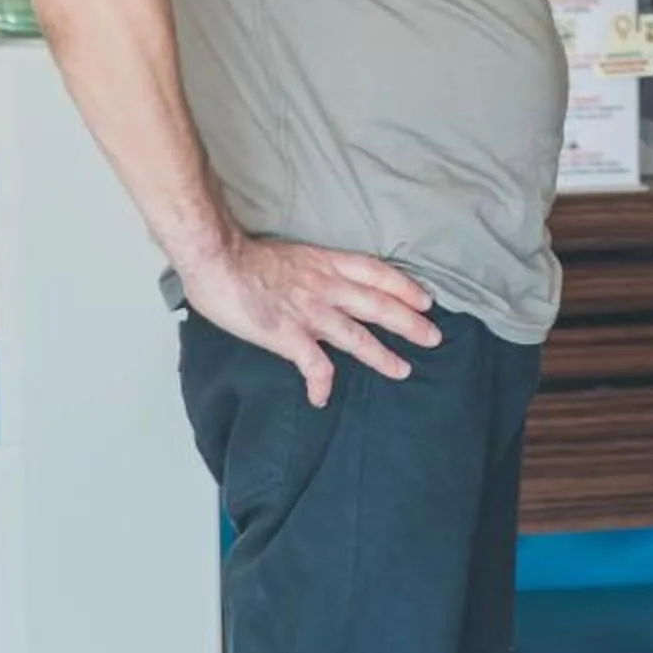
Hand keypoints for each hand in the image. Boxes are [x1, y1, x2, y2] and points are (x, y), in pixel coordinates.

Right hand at [179, 235, 442, 407]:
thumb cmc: (247, 256)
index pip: (378, 273)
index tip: (426, 299)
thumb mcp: (295, 254)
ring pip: (357, 337)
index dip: (405, 286)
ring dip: (382, 355)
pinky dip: (320, 382)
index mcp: (328, 264)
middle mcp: (327, 288)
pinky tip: (322, 397)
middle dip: (410, 322)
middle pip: (379, 306)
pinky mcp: (288, 335)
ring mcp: (310, 313)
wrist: (218, 259)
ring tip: (403, 370)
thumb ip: (313, 270)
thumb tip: (320, 282)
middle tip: (435, 337)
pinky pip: (312, 364)